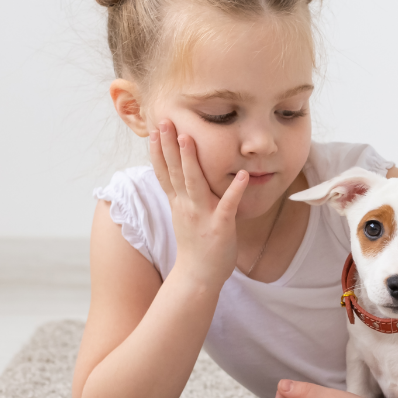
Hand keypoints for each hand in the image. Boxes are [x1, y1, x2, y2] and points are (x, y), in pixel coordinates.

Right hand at [147, 119, 248, 286]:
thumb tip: (181, 173)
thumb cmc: (195, 243)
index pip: (164, 171)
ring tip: (190, 137)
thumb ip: (182, 193)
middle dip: (169, 146)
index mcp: (178, 202)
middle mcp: (186, 205)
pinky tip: (242, 174)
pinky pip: (228, 205)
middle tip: (165, 121)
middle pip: (175, 171)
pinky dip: (235, 190)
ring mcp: (202, 215)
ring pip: (194, 183)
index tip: (155, 128)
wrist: (198, 276)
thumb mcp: (184, 214)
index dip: (159, 149)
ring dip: (191, 160)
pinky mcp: (220, 226)